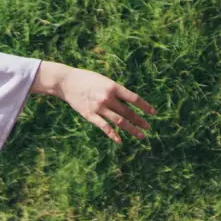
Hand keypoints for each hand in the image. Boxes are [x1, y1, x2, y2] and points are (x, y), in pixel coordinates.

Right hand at [35, 62, 154, 142]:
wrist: (66, 82)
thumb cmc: (87, 79)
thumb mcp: (104, 80)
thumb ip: (116, 91)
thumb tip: (129, 103)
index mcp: (113, 87)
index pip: (134, 98)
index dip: (145, 106)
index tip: (153, 113)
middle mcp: (107, 98)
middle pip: (128, 112)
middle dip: (139, 121)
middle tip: (147, 127)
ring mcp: (99, 108)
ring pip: (119, 122)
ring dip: (131, 129)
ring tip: (141, 135)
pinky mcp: (90, 115)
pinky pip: (104, 127)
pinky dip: (113, 135)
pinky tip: (120, 140)